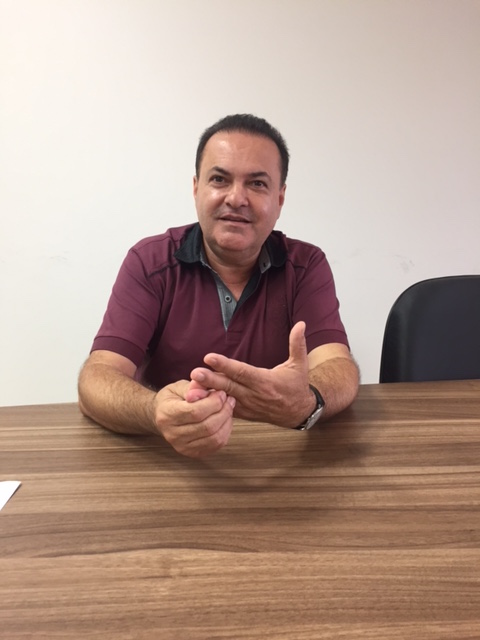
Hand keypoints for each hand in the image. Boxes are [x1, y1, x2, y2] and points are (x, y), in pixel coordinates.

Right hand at [152, 380, 235, 457]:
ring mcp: (182, 446)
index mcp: (167, 414)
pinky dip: (225, 432)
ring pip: (214, 438)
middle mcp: (172, 434)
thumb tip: (210, 392)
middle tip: (229, 400)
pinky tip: (225, 420)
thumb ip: (195, 388)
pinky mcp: (192, 453)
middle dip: (224, 411)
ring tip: (228, 409)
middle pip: (207, 426)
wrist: (161, 416)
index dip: (214, 402)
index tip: (222, 393)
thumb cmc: (172, 399)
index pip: (195, 412)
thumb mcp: (180, 387)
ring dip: (226, 422)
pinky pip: (216, 445)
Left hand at [189, 322, 315, 427]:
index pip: (242, 372)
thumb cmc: (297, 385)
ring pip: (224, 399)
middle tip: (195, 372)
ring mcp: (248, 406)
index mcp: (266, 381)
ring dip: (207, 392)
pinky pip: (225, 409)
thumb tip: (301, 323)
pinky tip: (198, 396)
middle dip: (211, 379)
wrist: (299, 413)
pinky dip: (212, 403)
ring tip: (191, 384)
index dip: (225, 365)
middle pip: (229, 386)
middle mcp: (254, 395)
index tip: (209, 357)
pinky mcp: (244, 413)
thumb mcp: (300, 364)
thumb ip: (298, 344)